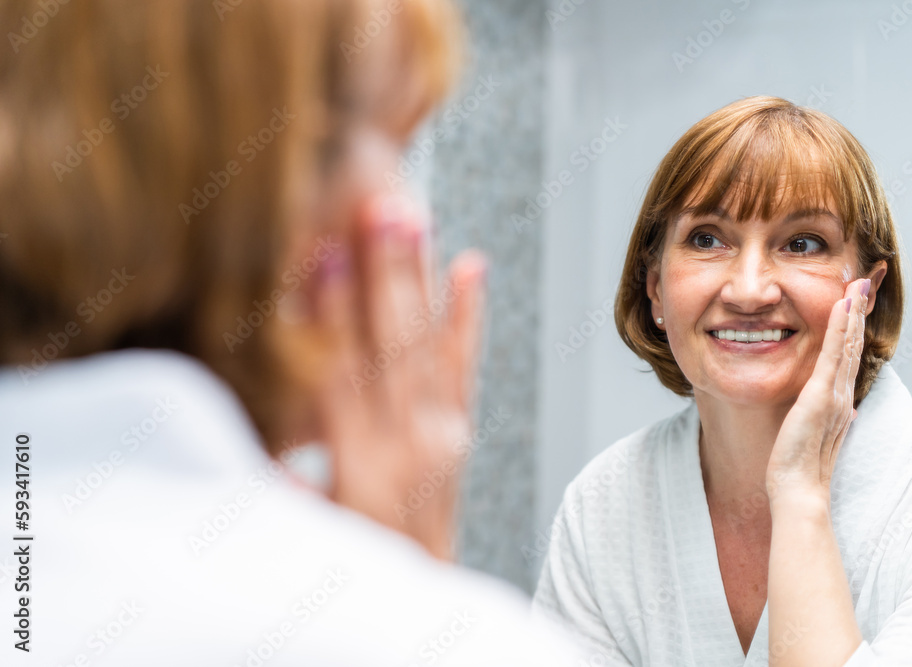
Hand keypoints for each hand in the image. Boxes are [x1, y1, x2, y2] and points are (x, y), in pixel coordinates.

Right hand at [316, 194, 487, 559]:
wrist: (422, 592)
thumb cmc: (355, 562)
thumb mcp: (307, 532)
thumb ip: (286, 482)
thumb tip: (264, 439)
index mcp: (364, 467)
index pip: (343, 373)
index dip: (330, 314)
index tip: (320, 258)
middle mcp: (411, 441)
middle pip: (392, 344)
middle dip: (384, 273)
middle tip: (380, 209)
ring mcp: (443, 430)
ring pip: (428, 343)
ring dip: (419, 278)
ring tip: (412, 220)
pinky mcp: (459, 425)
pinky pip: (466, 362)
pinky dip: (468, 313)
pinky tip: (470, 265)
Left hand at [766, 277, 870, 501]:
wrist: (797, 489)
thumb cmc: (798, 465)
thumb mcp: (814, 434)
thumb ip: (829, 419)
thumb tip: (846, 412)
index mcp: (838, 402)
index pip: (847, 359)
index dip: (852, 331)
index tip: (853, 305)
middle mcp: (841, 395)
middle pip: (853, 346)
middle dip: (857, 314)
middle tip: (862, 284)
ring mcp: (833, 394)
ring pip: (847, 345)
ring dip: (852, 313)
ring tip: (857, 285)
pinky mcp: (820, 395)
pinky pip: (832, 355)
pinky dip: (839, 328)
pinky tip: (842, 307)